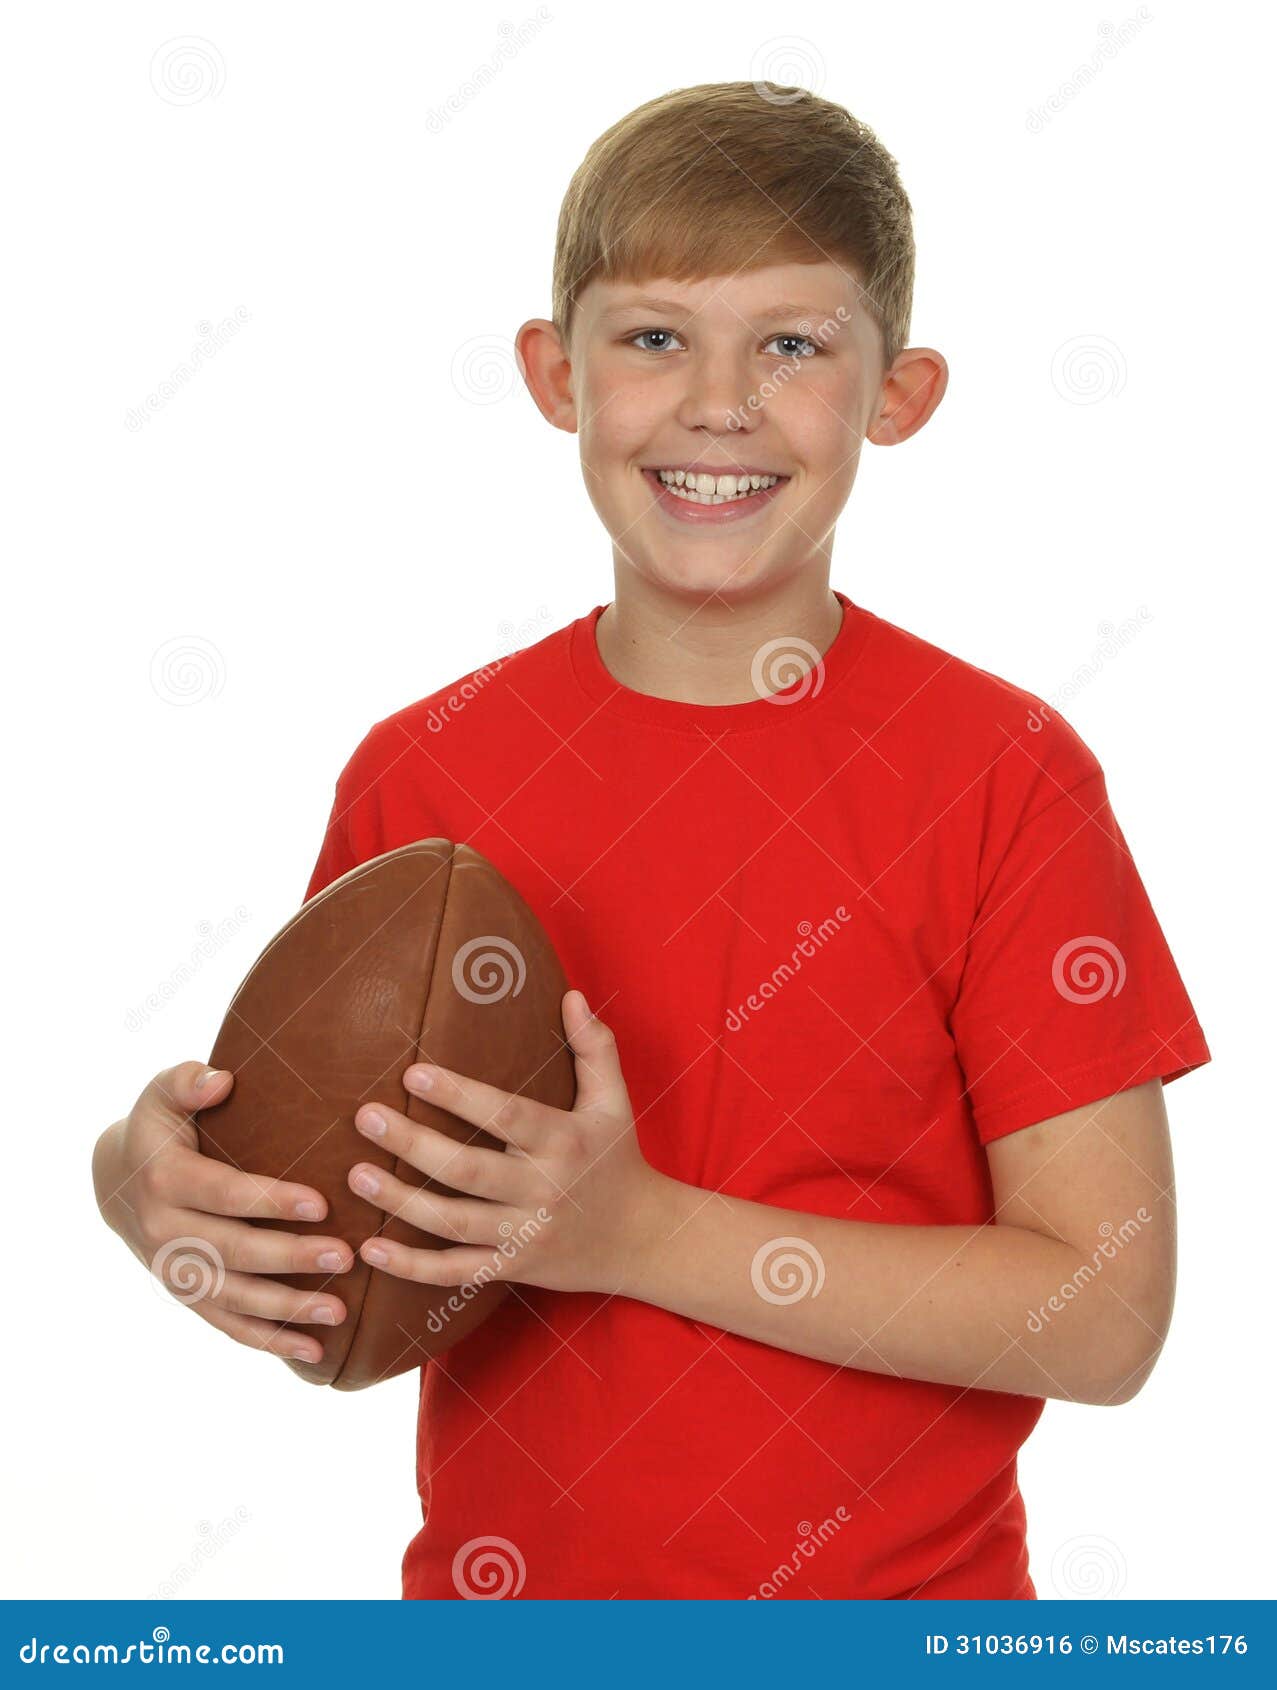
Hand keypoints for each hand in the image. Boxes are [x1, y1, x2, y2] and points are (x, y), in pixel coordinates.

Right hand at [93, 1061, 356, 1362]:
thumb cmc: (160, 1125)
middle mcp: (164, 1232)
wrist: (118, 1180)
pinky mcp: (187, 1295)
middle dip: (291, 1258)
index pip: (224, 1194)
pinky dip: (268, 1342)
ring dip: (286, 1309)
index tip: (321, 1203)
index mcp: (165, 1180)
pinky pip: (227, 1325)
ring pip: (232, 1298)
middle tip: (346, 1256)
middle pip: (233, 1251)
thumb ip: (188, 1080)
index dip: (270, 1200)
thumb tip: (220, 1080)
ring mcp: (175, 1271)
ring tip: (338, 1311)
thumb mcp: (163, 1091)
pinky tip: (313, 1352)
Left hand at [346, 991, 666, 1295]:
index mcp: (563, 1140)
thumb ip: (595, 1046)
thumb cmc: (618, 1158)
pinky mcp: (513, 1268)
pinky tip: (372, 1250)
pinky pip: (456, 1273)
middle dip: (412, 1145)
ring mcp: (525, 1234)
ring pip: (453, 1222)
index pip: (505, 1115)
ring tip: (356, 1175)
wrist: (644, 1240)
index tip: (411, 1074)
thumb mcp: (615, 1100)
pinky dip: (412, 1268)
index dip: (458, 1096)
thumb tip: (571, 994)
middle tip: (365, 1117)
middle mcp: (542, 1188)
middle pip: (467, 1170)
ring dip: (399, 1202)